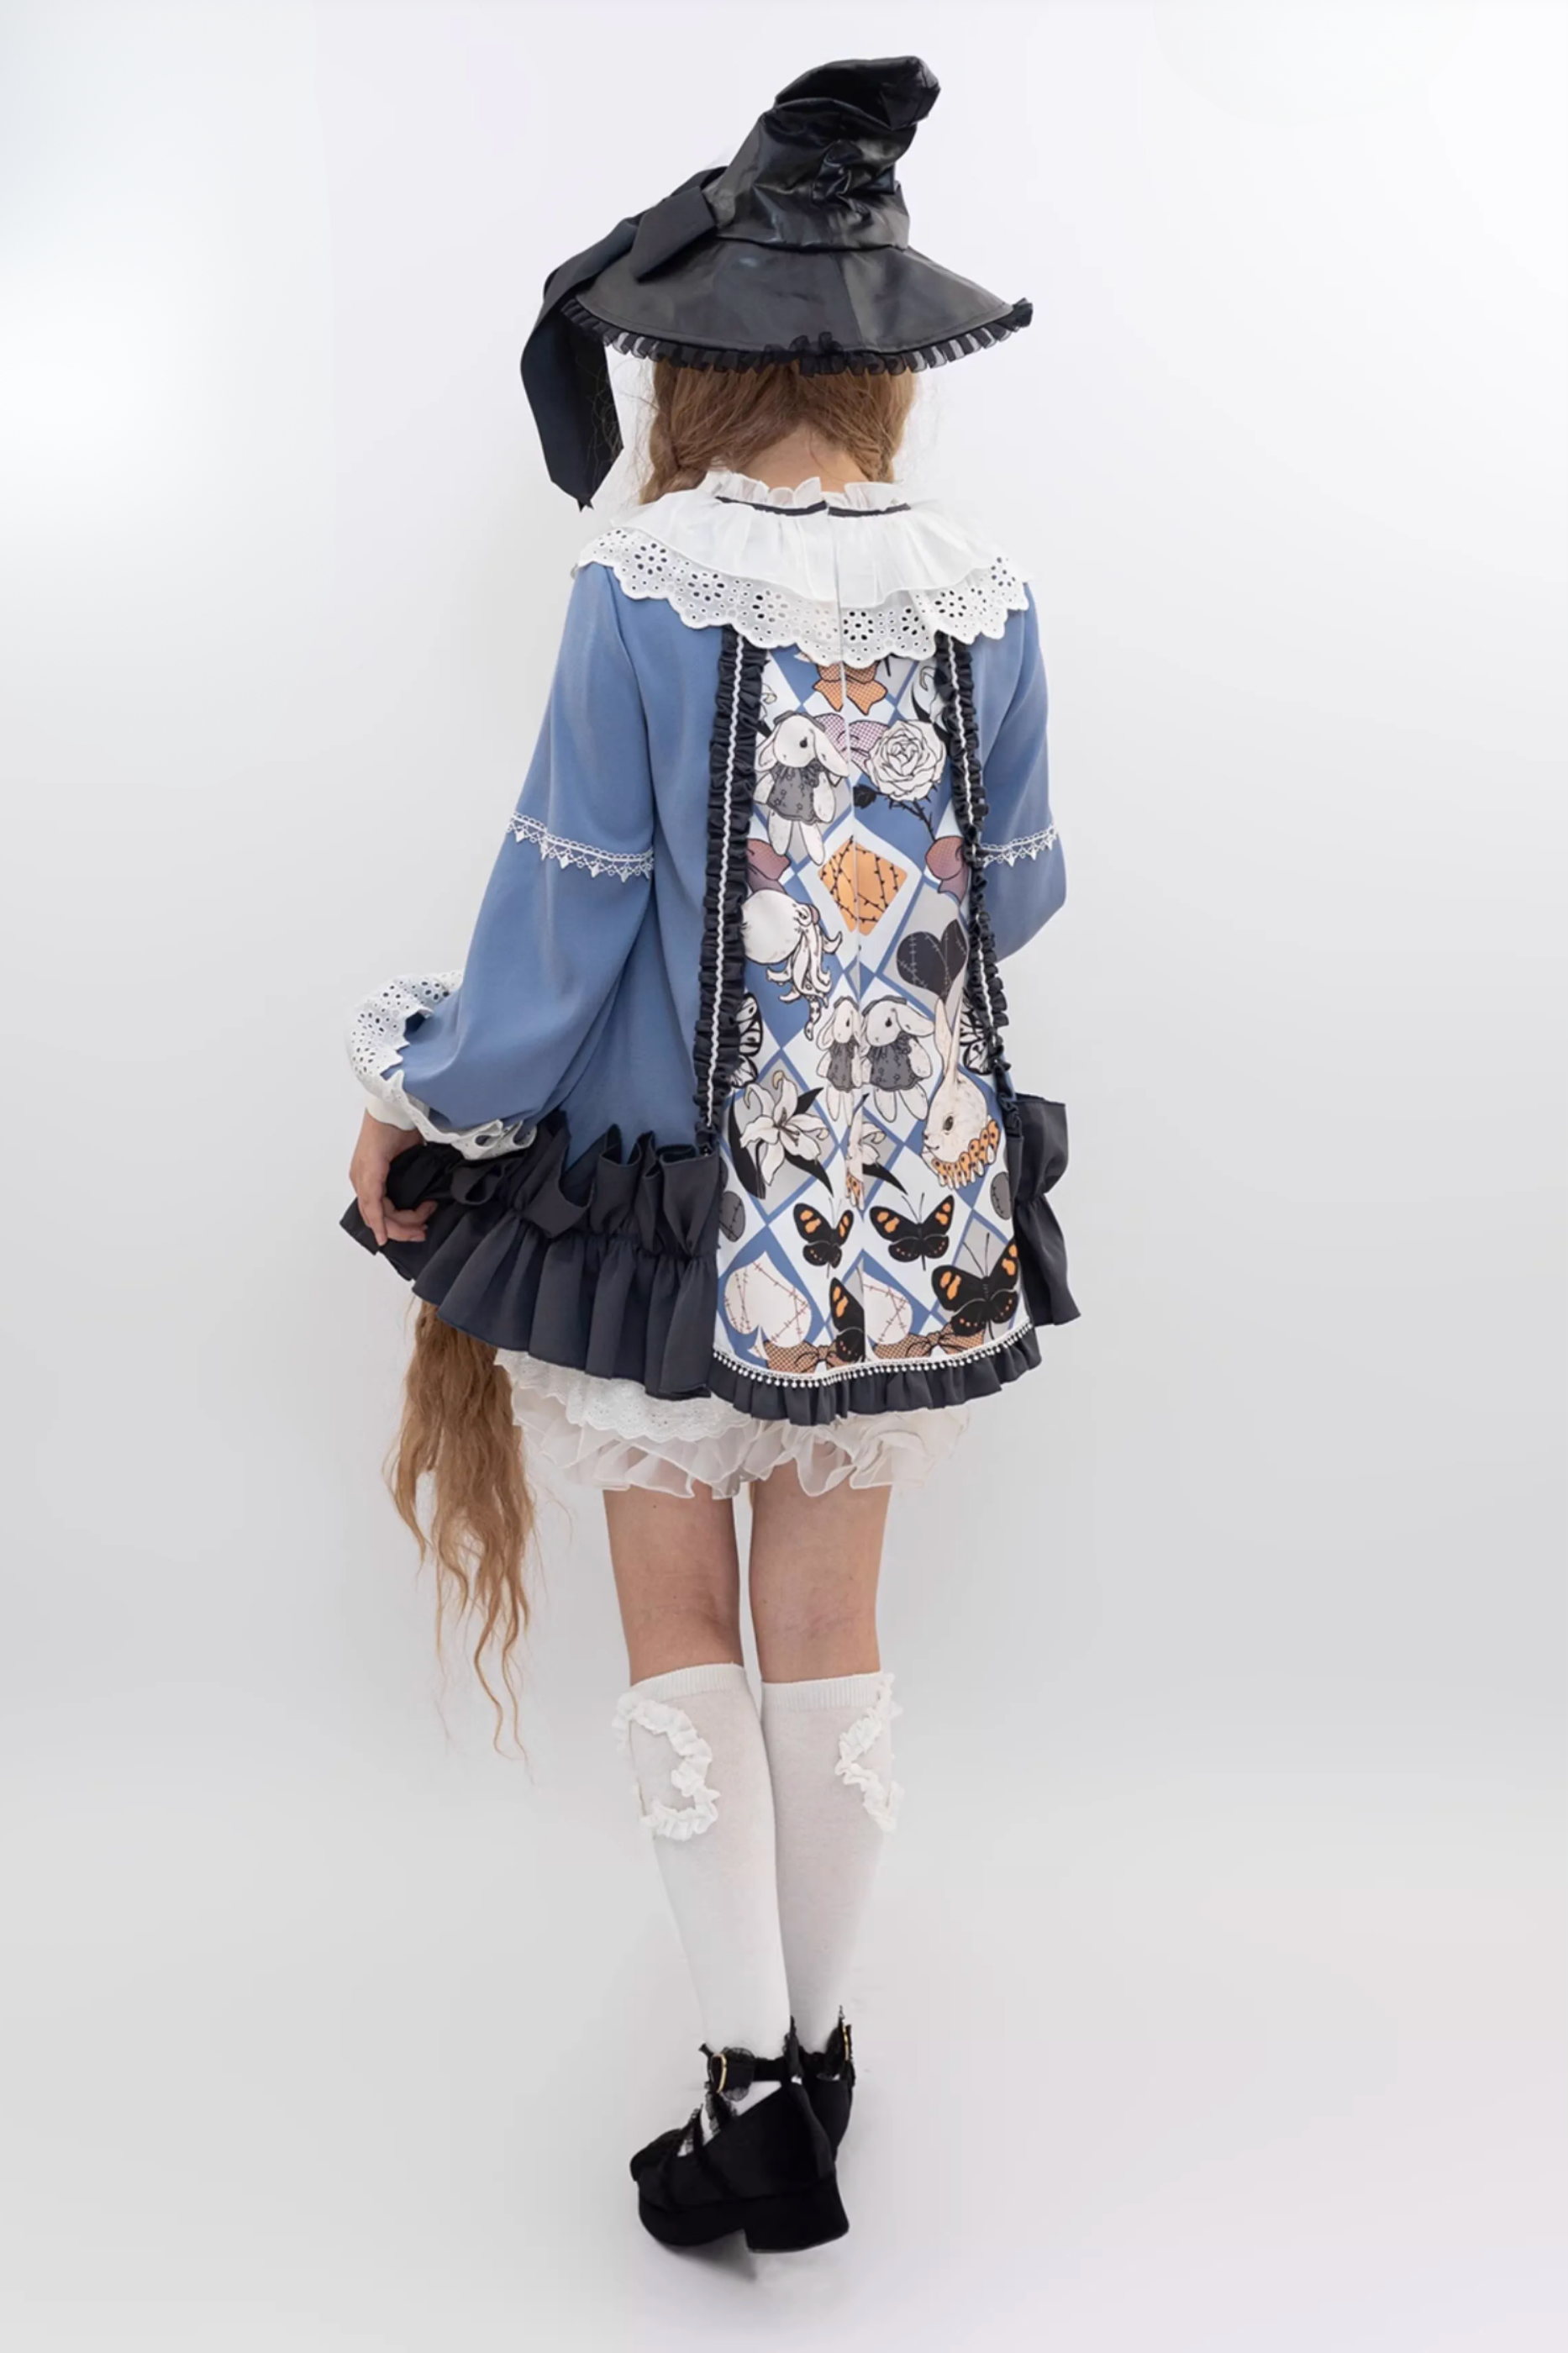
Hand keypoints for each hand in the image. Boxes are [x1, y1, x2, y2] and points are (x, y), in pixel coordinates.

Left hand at [350, 1110, 435, 1247]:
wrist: (395, 1104)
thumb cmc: (401, 1124)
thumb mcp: (407, 1157)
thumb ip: (410, 1177)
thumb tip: (427, 1194)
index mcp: (368, 1175)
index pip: (379, 1211)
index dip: (398, 1226)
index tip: (417, 1230)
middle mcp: (360, 1179)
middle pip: (377, 1218)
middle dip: (402, 1230)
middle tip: (422, 1231)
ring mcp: (362, 1177)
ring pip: (377, 1216)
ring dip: (401, 1225)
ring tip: (425, 1217)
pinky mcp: (368, 1173)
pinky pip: (373, 1205)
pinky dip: (380, 1222)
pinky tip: (386, 1234)